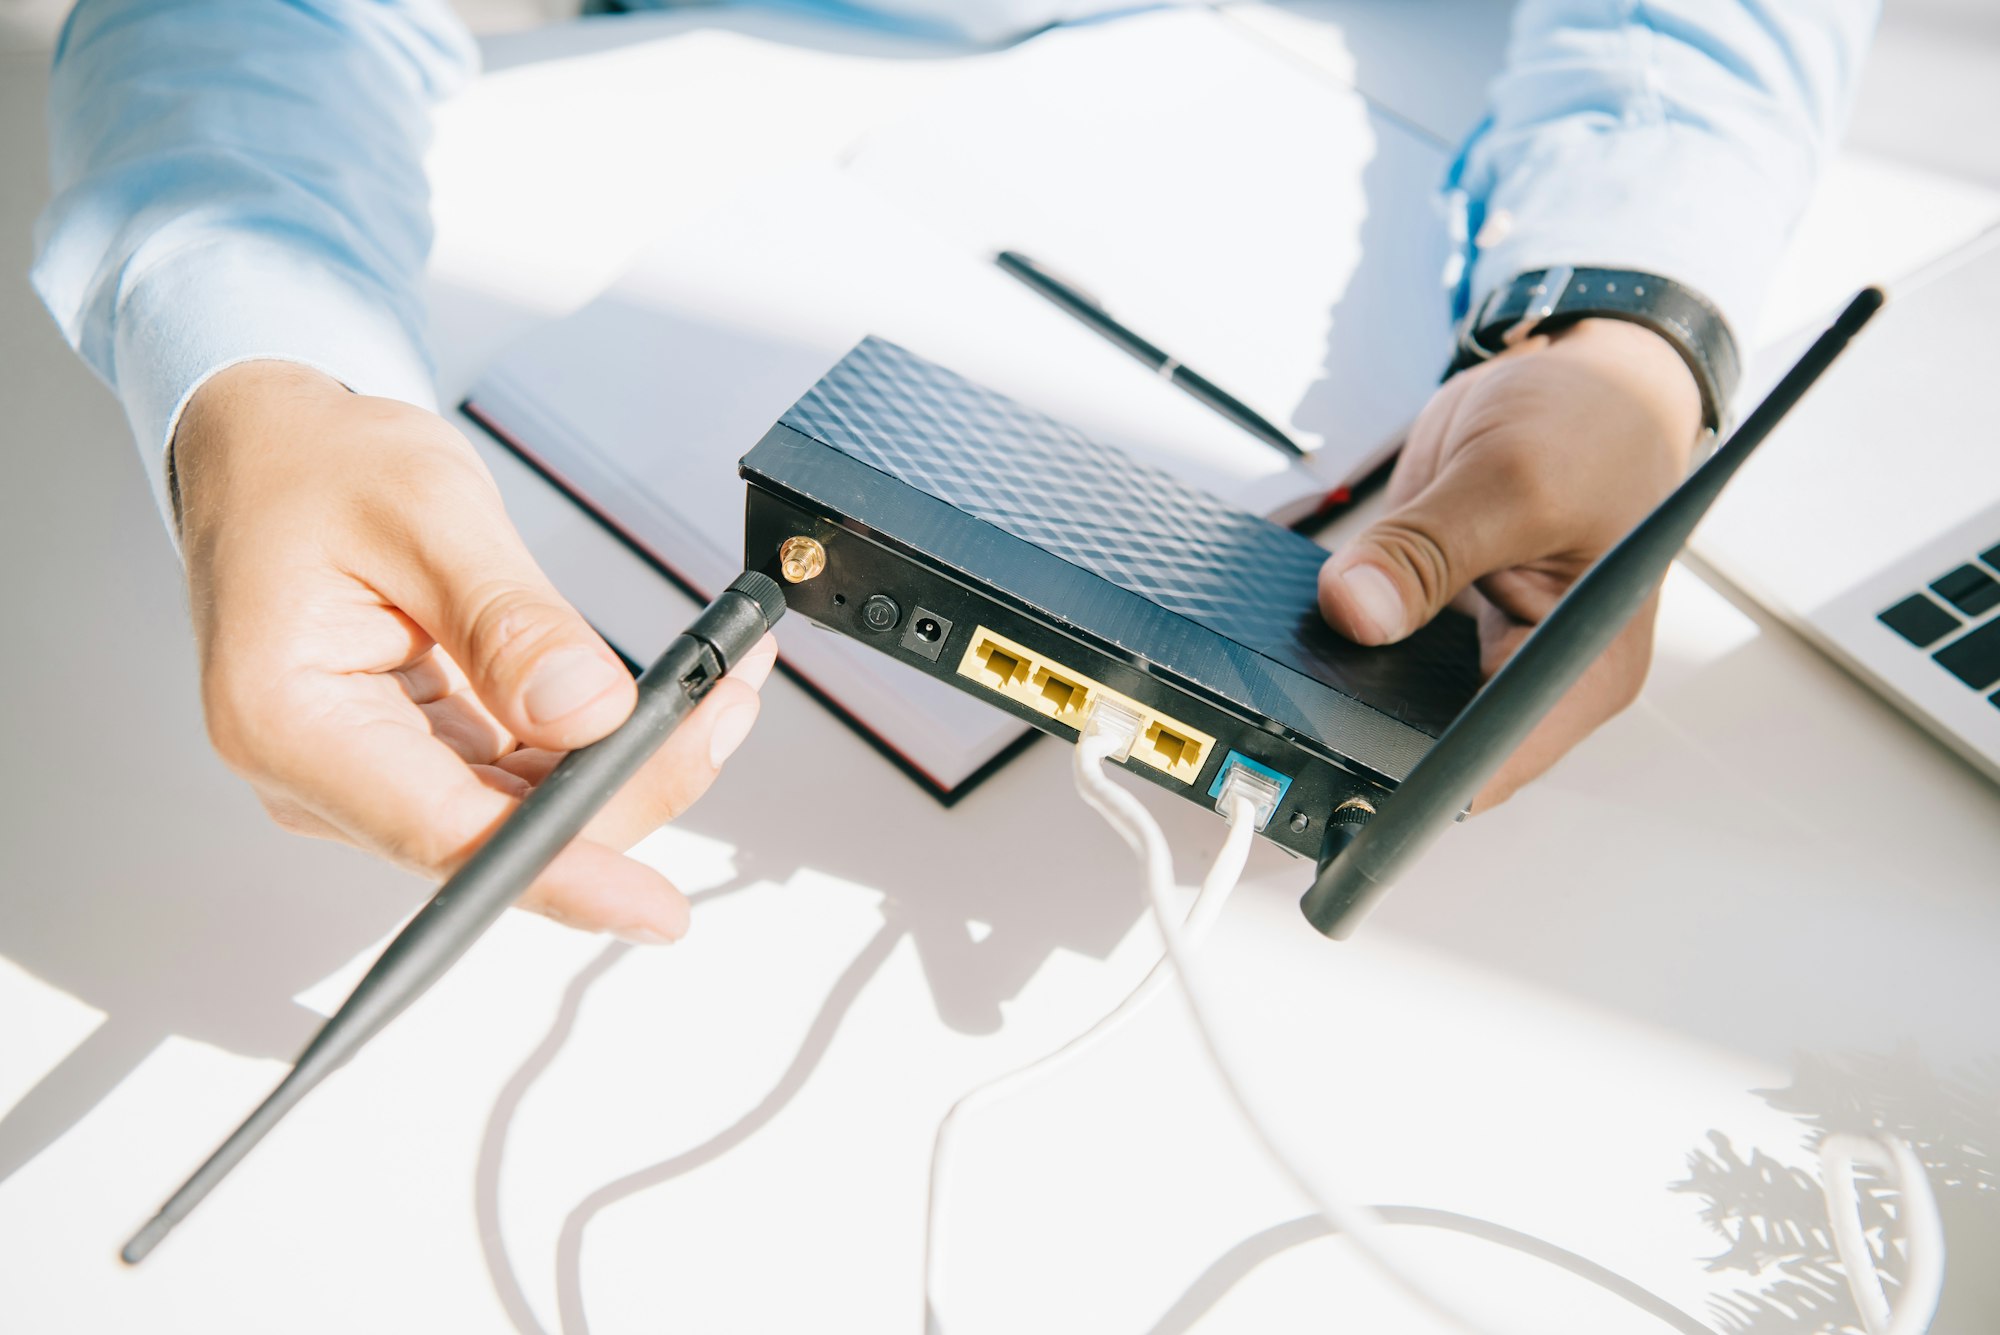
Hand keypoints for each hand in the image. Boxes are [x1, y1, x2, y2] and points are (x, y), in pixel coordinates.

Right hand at [174, 361, 774, 941]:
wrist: (272, 454)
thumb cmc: (317, 468)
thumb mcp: (427, 512)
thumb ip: (511, 621)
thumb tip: (590, 713)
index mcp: (288, 721)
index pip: (440, 835)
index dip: (561, 874)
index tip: (652, 907)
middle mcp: (319, 774)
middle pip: (501, 833)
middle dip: (632, 783)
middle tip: (727, 706)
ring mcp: (370, 777)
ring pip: (528, 812)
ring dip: (631, 762)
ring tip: (718, 686)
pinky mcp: (415, 760)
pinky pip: (523, 779)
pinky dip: (599, 743)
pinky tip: (665, 700)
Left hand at [1317, 318, 1703, 807]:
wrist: (1583, 381)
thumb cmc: (1587, 423)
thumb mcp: (1505, 474)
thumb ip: (1424, 549)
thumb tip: (1355, 611)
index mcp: (1587, 670)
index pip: (1491, 768)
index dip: (1410, 781)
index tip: (1334, 763)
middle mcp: (1538, 682)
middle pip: (1436, 750)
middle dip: (1363, 732)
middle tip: (1291, 705)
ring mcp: (1487, 660)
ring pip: (1397, 709)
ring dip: (1345, 687)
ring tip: (1298, 656)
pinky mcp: (1445, 632)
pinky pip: (1380, 661)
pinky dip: (1344, 644)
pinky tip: (1313, 625)